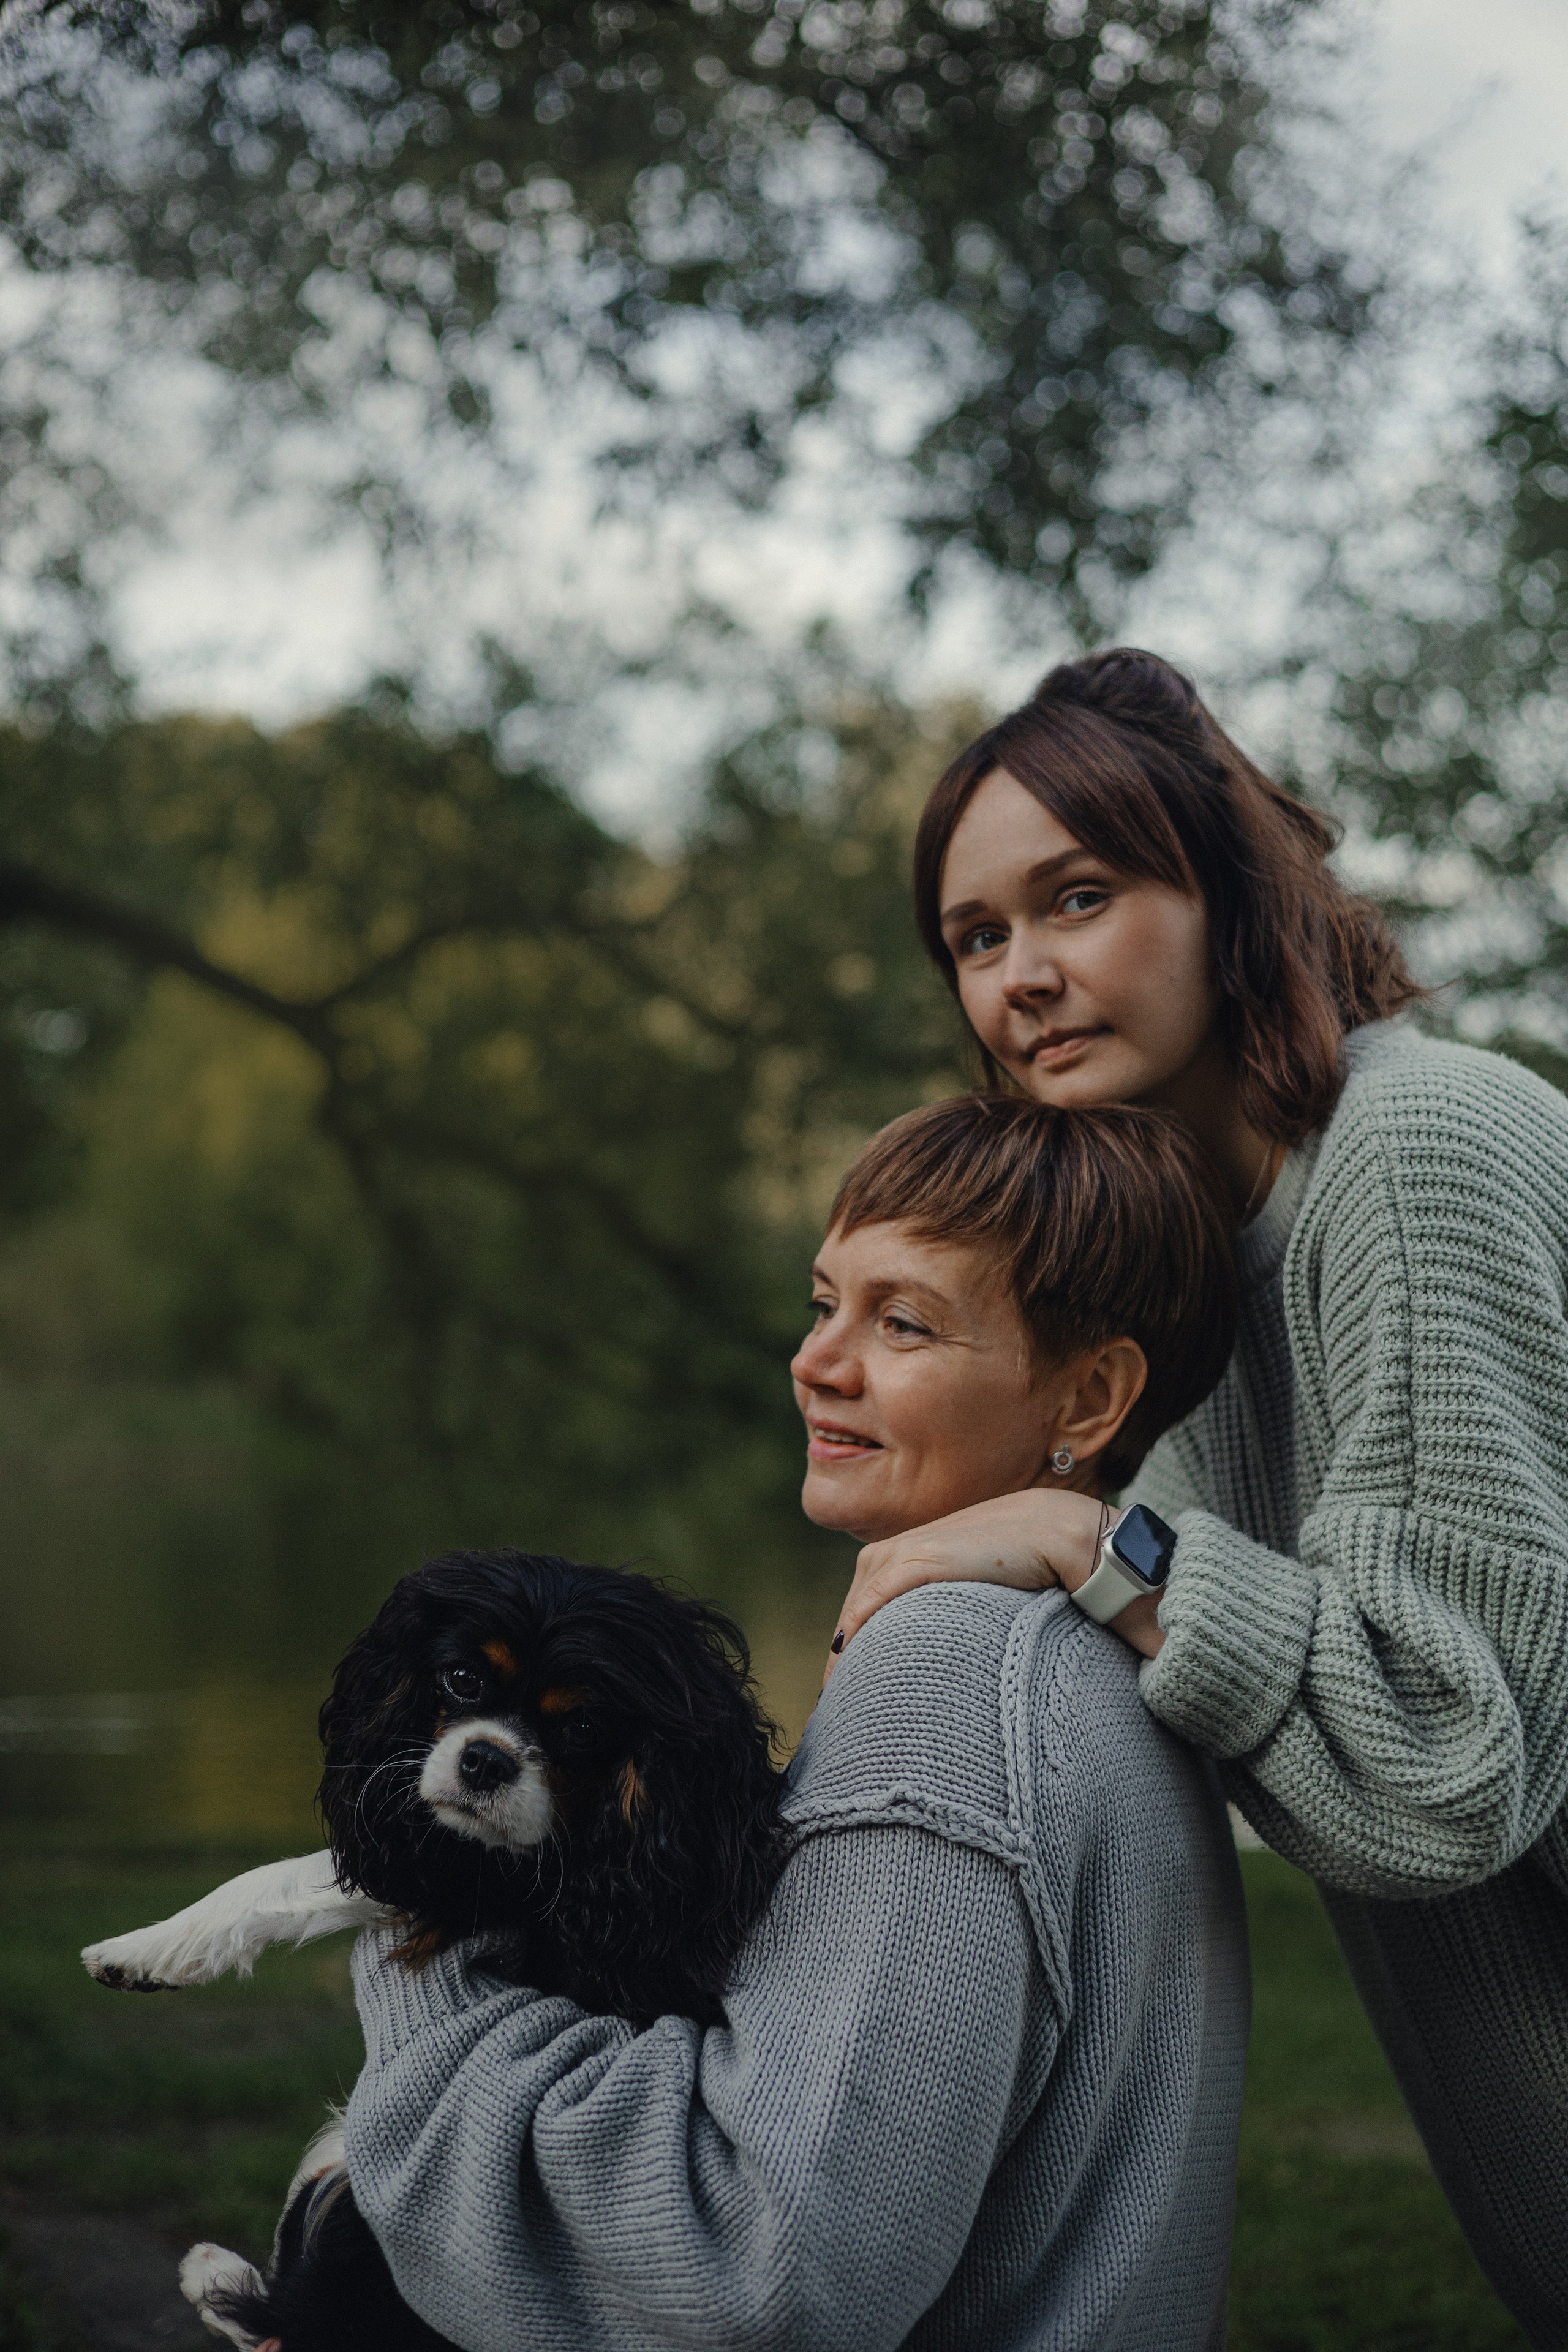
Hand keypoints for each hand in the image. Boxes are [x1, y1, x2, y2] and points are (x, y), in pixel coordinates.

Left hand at [823, 1488, 1165, 1679]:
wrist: (1057, 1534)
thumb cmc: (1021, 1567)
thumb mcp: (970, 1596)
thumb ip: (948, 1617)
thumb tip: (944, 1668)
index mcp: (901, 1558)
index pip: (860, 1613)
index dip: (850, 1656)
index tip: (843, 1701)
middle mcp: (892, 1553)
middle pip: (850, 1618)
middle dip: (841, 1664)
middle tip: (832, 1714)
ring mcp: (902, 1553)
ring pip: (855, 1614)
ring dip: (843, 1658)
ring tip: (838, 1705)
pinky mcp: (919, 1560)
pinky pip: (871, 1602)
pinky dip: (854, 1635)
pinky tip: (846, 1667)